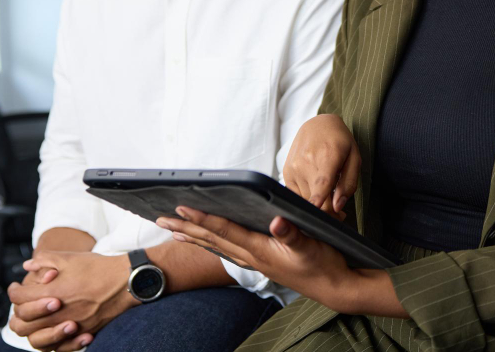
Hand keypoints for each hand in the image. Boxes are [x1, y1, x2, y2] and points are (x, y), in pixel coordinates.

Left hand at [7, 251, 134, 350]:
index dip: (13, 291)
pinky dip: (53, 342)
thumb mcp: (70, 257)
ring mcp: (71, 326)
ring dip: (32, 331)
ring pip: (38, 340)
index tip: (16, 286)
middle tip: (22, 304)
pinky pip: (59, 347)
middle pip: (22, 323)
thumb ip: (45, 260)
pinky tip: (55, 331)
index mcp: (52, 292)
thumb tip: (27, 266)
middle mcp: (58, 313)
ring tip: (35, 321)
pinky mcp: (83, 333)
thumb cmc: (100, 267)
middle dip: (18, 313)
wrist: (127, 280)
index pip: (19, 298)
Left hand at [157, 207, 356, 310]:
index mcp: (260, 249)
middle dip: (186, 228)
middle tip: (160, 218)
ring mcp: (255, 260)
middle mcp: (253, 255)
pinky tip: (208, 242)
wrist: (334, 287)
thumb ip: (293, 234)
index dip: (202, 218)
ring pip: (217, 246)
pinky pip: (228, 251)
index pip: (225, 230)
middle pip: (212, 239)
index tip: (181, 208)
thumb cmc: (324, 264)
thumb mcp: (312, 246)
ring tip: (174, 229)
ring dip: (194, 237)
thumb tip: (276, 220)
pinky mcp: (262, 262)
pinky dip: (213, 244)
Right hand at [283, 114, 359, 216]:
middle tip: (340, 215)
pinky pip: (296, 196)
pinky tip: (316, 193)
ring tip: (329, 201)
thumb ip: (348, 184)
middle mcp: (305, 163)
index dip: (318, 202)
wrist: (317, 124)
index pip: (321, 184)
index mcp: (327, 157)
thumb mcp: (354, 158)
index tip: (317, 216)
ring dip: (318, 206)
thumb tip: (338, 206)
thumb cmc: (339, 141)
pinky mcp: (286, 173)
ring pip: (306, 201)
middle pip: (316, 200)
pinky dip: (307, 199)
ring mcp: (293, 168)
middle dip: (329, 212)